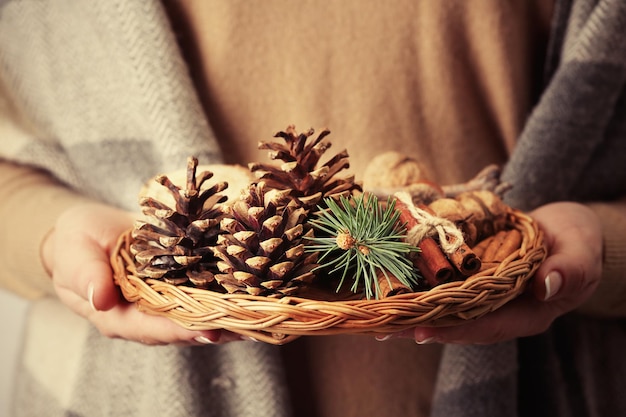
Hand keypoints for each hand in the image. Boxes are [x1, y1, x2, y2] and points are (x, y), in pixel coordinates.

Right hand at [43, 202, 243, 344]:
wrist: (90, 231)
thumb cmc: (77, 243)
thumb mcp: (74, 252)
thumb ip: (85, 274)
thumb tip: (100, 300)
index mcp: (119, 316)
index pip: (154, 328)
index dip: (182, 330)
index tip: (210, 330)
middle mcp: (148, 315)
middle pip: (187, 326)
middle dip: (221, 325)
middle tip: (254, 324)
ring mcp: (168, 301)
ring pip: (203, 312)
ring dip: (232, 313)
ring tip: (266, 312)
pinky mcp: (182, 284)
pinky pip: (207, 292)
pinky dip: (230, 291)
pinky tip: (256, 288)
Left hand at [387, 201, 602, 343]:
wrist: (564, 231)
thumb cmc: (576, 243)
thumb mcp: (580, 253)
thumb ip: (569, 270)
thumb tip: (547, 286)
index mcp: (525, 314)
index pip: (486, 326)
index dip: (453, 329)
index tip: (421, 330)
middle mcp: (499, 310)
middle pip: (456, 322)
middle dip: (419, 323)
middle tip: (382, 324)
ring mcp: (483, 296)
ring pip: (444, 307)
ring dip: (412, 308)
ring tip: (377, 310)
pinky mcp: (472, 280)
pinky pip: (444, 286)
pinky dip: (419, 286)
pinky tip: (392, 284)